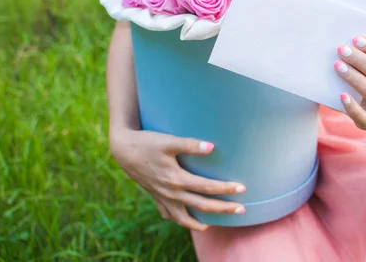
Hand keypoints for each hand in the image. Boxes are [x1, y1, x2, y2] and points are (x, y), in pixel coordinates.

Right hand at [109, 127, 246, 230]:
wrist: (123, 150)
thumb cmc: (147, 142)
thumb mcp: (168, 141)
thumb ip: (189, 144)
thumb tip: (211, 147)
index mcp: (177, 179)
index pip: (207, 187)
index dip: (226, 189)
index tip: (242, 188)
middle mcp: (171, 192)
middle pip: (202, 205)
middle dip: (223, 208)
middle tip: (242, 209)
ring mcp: (162, 197)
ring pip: (184, 217)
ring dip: (200, 222)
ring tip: (212, 225)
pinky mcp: (155, 197)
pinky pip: (169, 215)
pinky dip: (180, 220)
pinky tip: (187, 220)